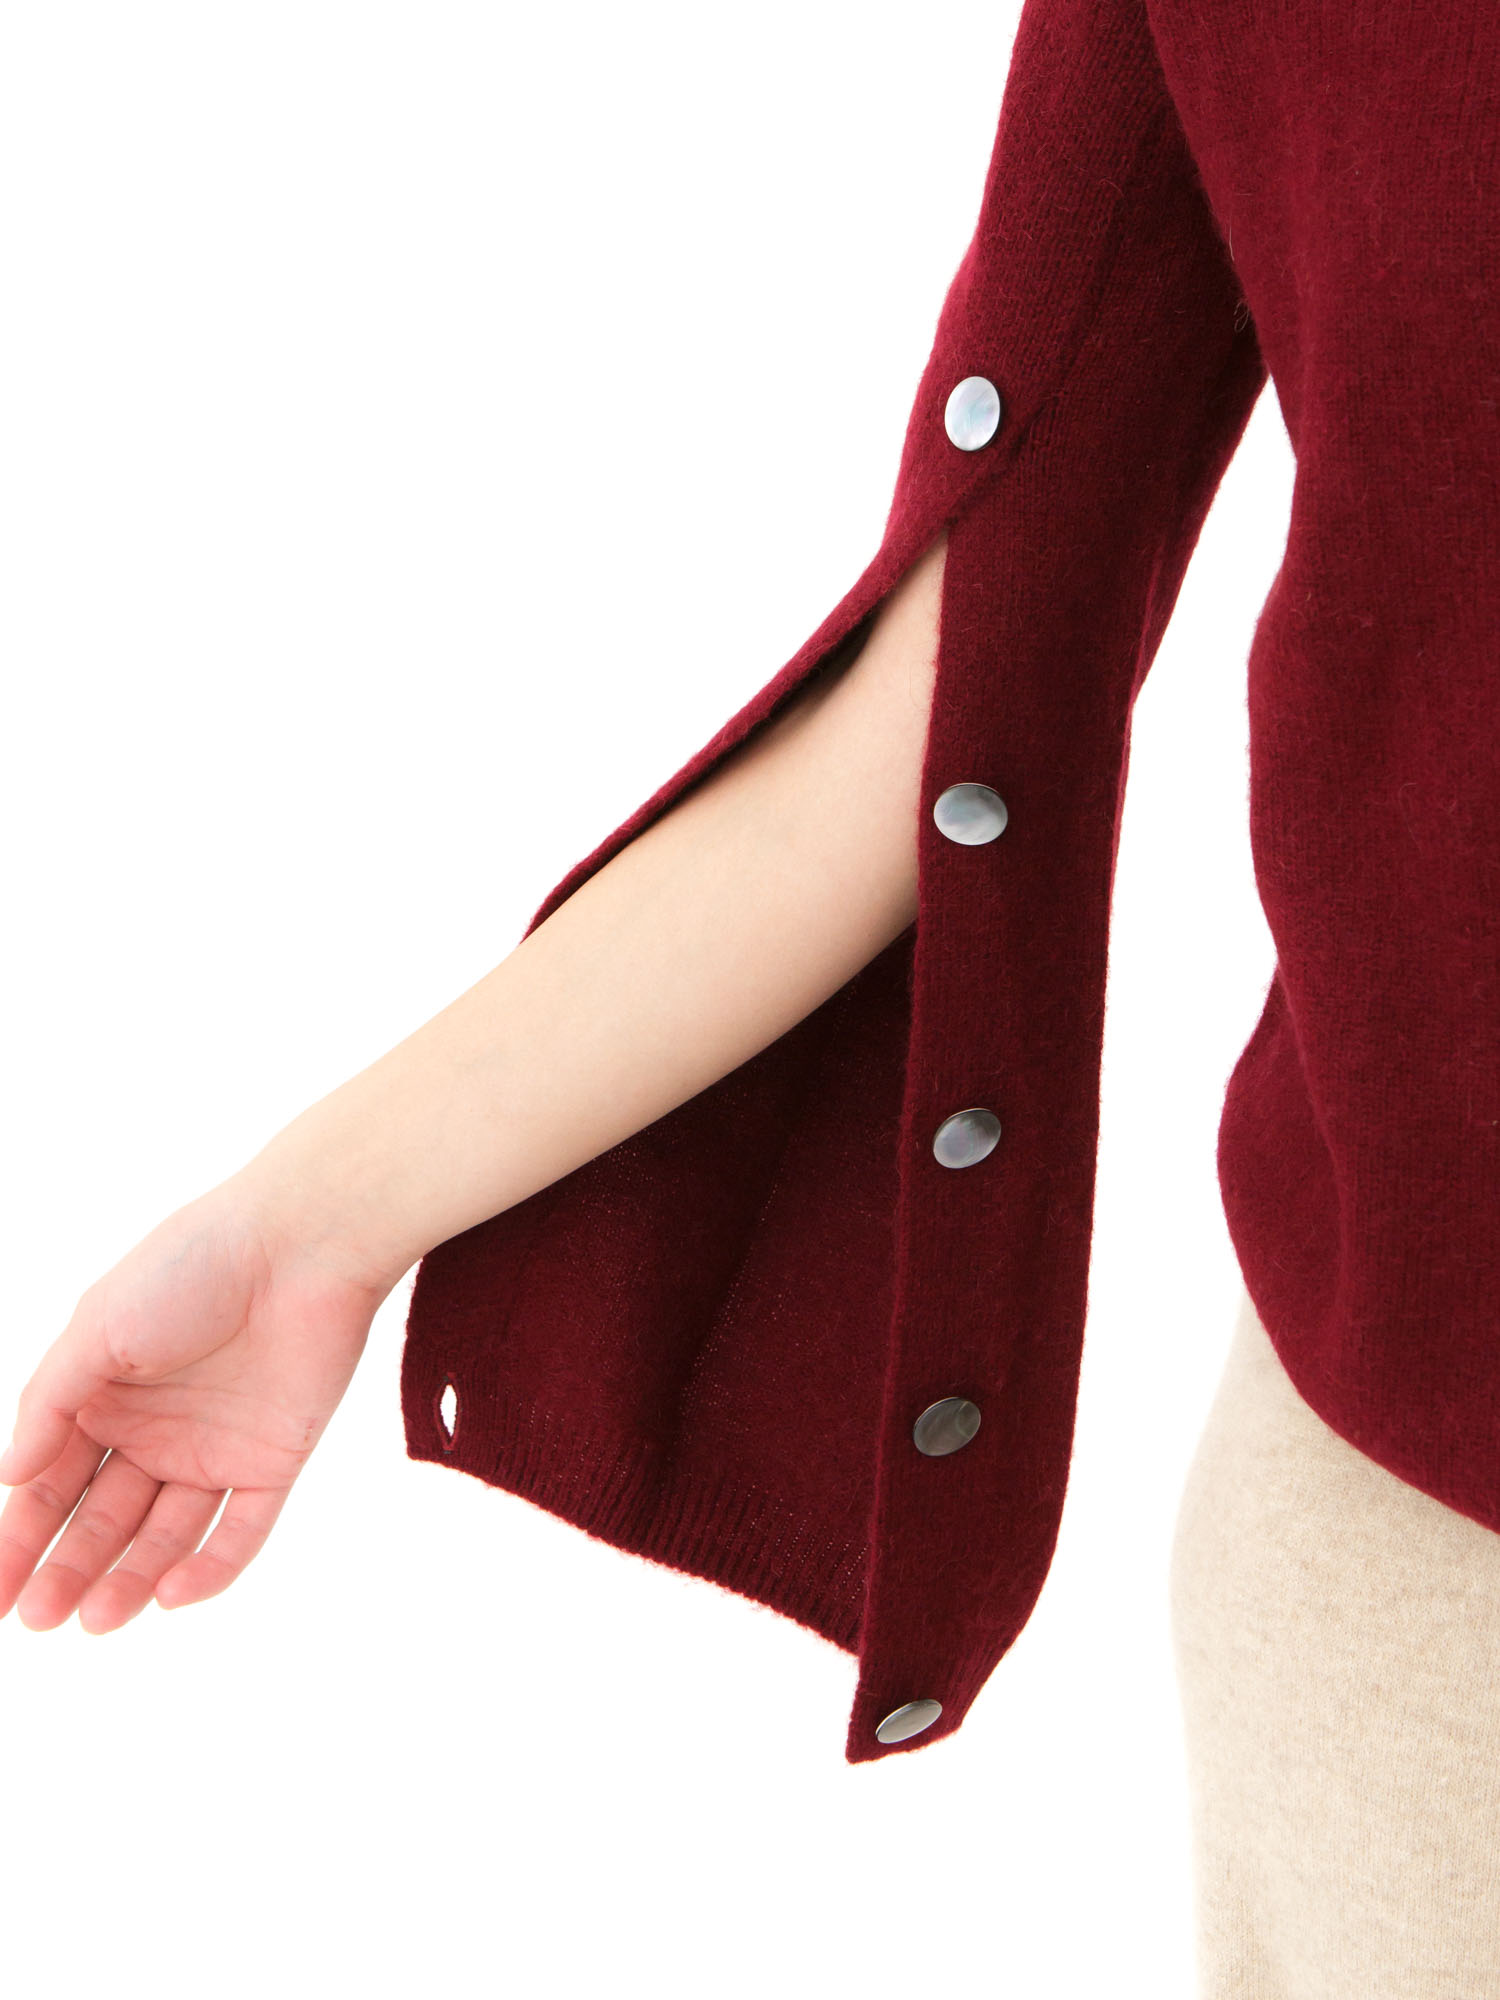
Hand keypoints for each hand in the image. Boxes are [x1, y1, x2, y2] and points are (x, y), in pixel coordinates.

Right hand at [0, 1173, 393, 1632]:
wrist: (301, 1244)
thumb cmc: (192, 1266)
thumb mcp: (99, 1327)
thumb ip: (50, 1403)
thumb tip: (9, 1477)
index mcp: (103, 1398)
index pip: (51, 1484)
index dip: (19, 1538)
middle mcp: (154, 1432)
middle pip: (102, 1521)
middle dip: (66, 1570)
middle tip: (37, 1617)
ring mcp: (214, 1450)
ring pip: (164, 1537)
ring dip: (129, 1580)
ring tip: (96, 1620)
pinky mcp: (274, 1461)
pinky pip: (240, 1530)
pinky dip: (208, 1568)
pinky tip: (170, 1595)